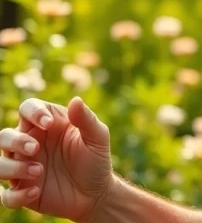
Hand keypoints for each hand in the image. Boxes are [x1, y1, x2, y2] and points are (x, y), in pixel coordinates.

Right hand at [0, 97, 114, 221]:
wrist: (97, 193)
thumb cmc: (96, 160)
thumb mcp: (98, 138)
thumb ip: (87, 119)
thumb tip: (76, 100)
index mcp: (46, 125)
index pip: (28, 108)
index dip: (33, 112)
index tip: (47, 123)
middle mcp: (29, 144)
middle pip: (5, 136)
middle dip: (16, 141)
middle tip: (36, 148)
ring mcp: (23, 168)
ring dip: (12, 167)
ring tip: (39, 170)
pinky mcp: (22, 192)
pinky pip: (6, 196)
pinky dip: (16, 195)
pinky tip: (35, 192)